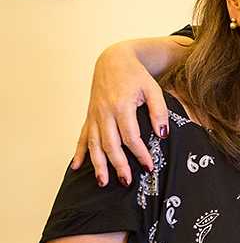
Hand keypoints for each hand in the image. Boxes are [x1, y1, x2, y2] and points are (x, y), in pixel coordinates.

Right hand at [71, 39, 171, 186]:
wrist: (114, 60)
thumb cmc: (136, 76)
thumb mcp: (153, 90)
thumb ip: (159, 112)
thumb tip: (162, 135)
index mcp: (121, 106)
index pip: (131, 137)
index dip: (140, 154)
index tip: (149, 166)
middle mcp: (104, 113)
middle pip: (110, 145)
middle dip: (118, 165)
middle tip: (127, 182)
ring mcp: (94, 115)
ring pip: (93, 144)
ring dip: (97, 164)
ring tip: (103, 182)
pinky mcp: (89, 115)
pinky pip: (82, 135)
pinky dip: (78, 151)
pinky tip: (75, 166)